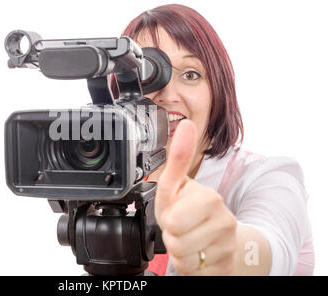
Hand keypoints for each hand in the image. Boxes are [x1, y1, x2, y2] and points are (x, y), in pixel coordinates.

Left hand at [154, 119, 237, 274]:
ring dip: (179, 252)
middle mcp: (224, 222)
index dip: (169, 219)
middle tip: (181, 228)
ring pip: (183, 259)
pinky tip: (198, 254)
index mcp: (210, 199)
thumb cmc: (191, 210)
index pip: (174, 221)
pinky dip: (190, 267)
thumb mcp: (177, 185)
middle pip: (175, 242)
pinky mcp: (226, 267)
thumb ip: (178, 158)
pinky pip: (193, 273)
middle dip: (172, 236)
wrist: (217, 239)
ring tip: (189, 240)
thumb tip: (186, 123)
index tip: (178, 212)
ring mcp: (227, 247)